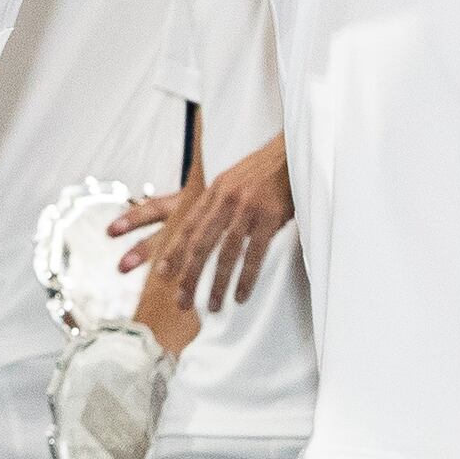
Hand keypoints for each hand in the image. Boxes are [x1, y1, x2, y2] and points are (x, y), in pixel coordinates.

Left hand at [110, 135, 294, 314]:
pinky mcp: (270, 216)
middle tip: (182, 301)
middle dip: (189, 275)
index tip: (163, 274)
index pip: (188, 225)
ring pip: (226, 252)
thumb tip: (201, 231)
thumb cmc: (266, 170)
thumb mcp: (234, 180)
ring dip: (217, 283)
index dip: (173, 251)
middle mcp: (226, 199)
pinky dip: (246, 277)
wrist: (295, 152)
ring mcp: (247, 208)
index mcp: (215, 191)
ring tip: (213, 306)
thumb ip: (218, 204)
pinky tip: (241, 295)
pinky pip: (255, 254)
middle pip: (200, 243)